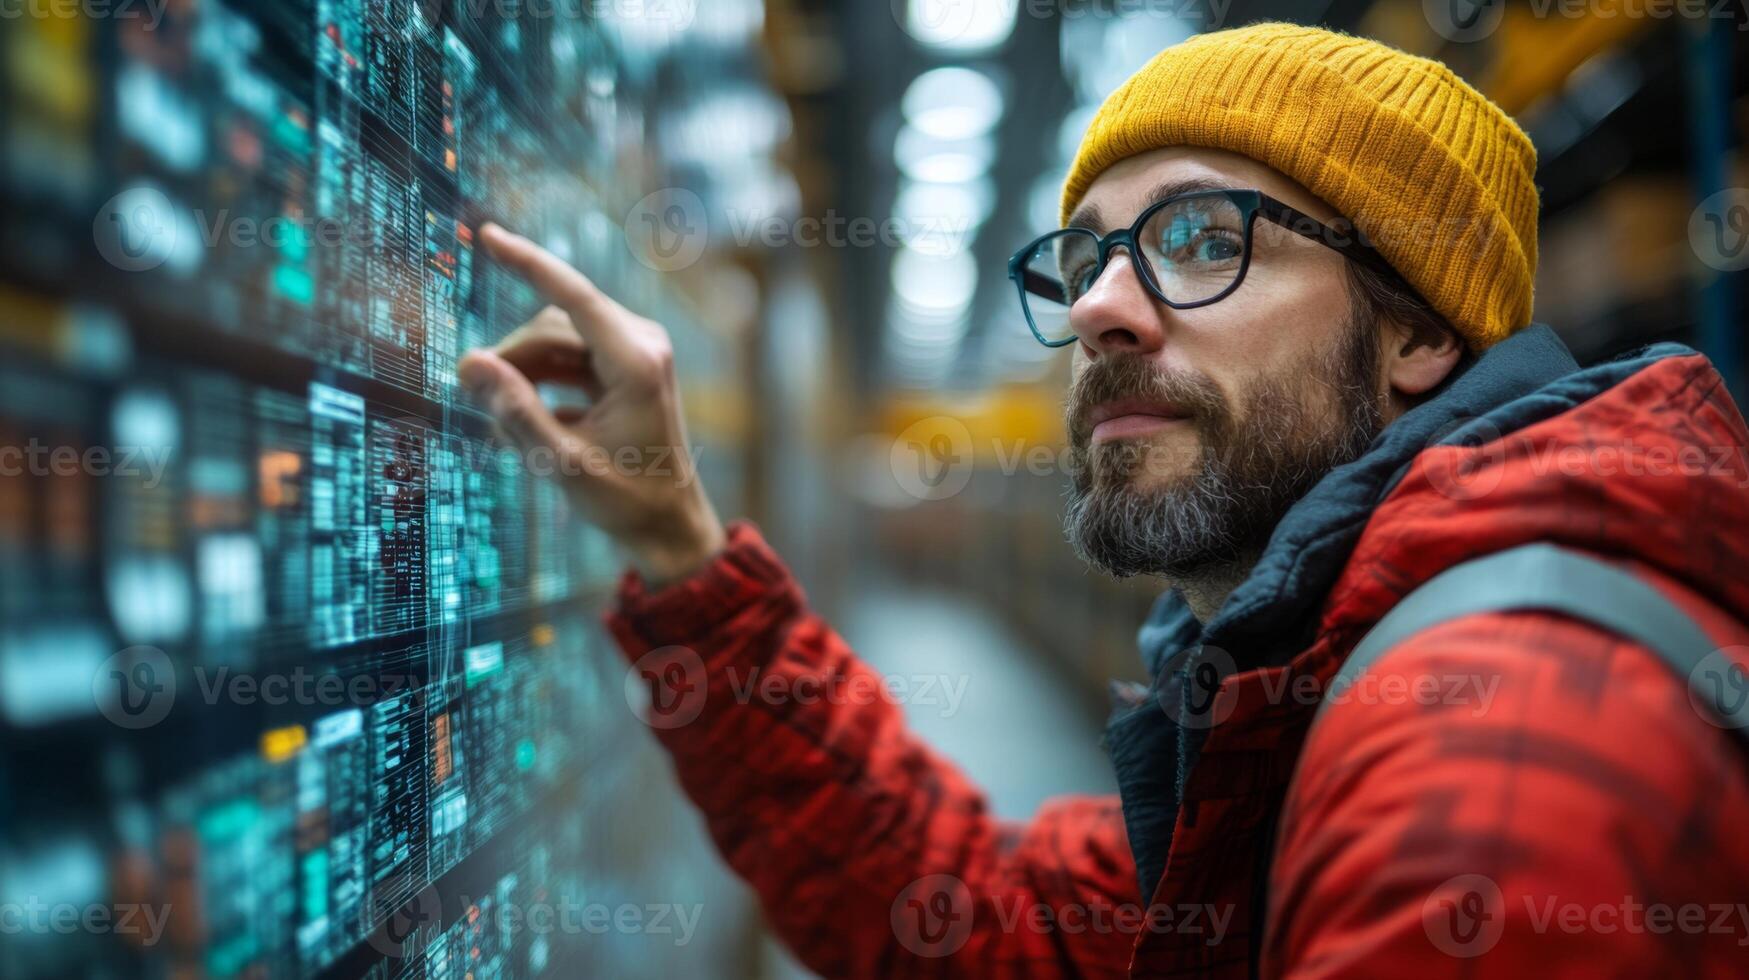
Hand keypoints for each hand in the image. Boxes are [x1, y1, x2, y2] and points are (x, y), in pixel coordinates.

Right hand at [458, 223, 725, 586]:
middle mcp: (642, 345)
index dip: (528, 262)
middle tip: (478, 399)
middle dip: (514, 357)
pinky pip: (571, 358)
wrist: (670, 526)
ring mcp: (638, 354)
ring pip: (558, 342)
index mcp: (636, 362)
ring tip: (502, 422)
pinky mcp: (628, 368)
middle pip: (554, 324)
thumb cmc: (625, 500)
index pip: (573, 296)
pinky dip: (543, 383)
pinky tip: (526, 423)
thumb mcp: (562, 464)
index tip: (487, 234)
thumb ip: (515, 413)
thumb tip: (469, 363)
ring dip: (525, 373)